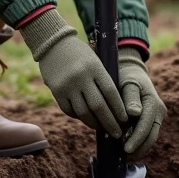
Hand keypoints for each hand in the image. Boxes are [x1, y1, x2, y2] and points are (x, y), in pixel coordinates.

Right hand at [20, 9, 127, 138]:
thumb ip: (103, 79)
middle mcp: (81, 77)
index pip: (111, 92)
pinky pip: (69, 110)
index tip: (125, 120)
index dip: (119, 108)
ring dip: (94, 123)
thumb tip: (115, 106)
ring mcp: (67, 85)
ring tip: (102, 128)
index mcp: (95, 67)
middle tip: (117, 133)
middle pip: (98, 106)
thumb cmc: (79, 53)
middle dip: (110, 122)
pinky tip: (85, 118)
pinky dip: (78, 117)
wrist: (53, 43)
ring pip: (83, 112)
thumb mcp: (95, 60)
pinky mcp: (56, 91)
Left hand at [118, 47, 164, 159]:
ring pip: (151, 138)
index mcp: (153, 103)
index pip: (146, 125)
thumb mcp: (127, 83)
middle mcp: (159, 111)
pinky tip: (128, 150)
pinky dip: (139, 144)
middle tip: (125, 157)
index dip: (137, 139)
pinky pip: (148, 136)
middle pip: (152, 136)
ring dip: (140, 149)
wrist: (132, 73)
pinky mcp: (153, 121)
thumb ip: (130, 97)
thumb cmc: (127, 77)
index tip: (125, 149)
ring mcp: (157, 117)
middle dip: (139, 148)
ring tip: (125, 157)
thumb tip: (134, 113)